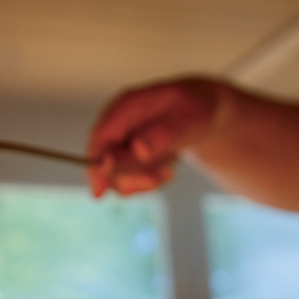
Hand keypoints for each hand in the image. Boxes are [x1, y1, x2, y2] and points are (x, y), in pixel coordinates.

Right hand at [87, 78, 223, 197]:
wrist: (202, 112)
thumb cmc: (196, 111)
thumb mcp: (188, 121)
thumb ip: (164, 134)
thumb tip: (139, 149)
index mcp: (127, 105)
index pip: (101, 137)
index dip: (96, 165)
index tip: (99, 193)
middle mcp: (117, 122)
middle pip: (105, 158)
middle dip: (130, 176)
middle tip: (157, 180)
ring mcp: (119, 138)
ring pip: (115, 172)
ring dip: (140, 180)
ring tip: (167, 173)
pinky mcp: (124, 152)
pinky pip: (126, 176)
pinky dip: (145, 181)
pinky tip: (164, 172)